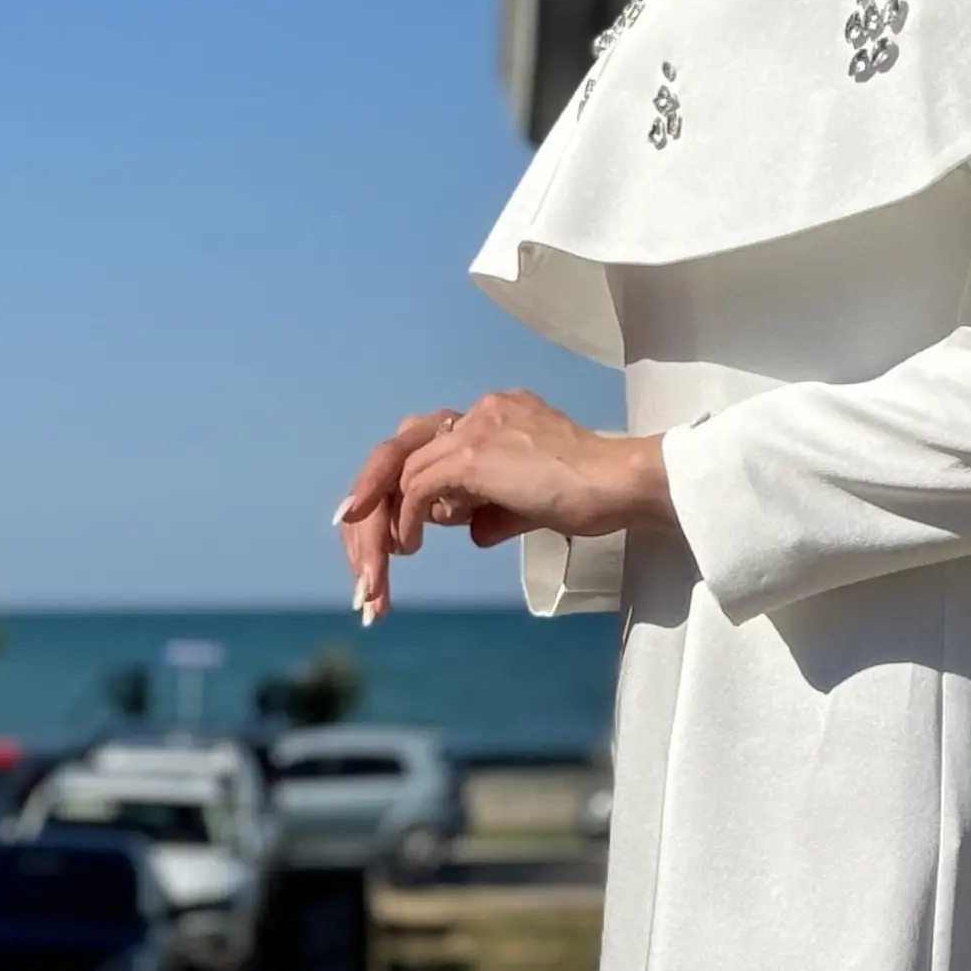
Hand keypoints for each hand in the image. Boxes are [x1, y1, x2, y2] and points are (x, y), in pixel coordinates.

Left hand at [334, 398, 668, 621]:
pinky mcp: (474, 454)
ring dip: (385, 520)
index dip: (400, 479)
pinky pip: (420, 487)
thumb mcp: (533, 501)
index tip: (384, 516)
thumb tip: (469, 528)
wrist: (621, 484)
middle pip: (402, 445)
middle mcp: (480, 411)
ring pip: (403, 469)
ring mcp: (476, 428)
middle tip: (349, 530)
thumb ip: (494, 507)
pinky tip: (410, 549)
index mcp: (495, 414)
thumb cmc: (593, 495)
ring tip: (382, 560)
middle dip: (372, 492)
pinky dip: (408, 519)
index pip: (429, 442)